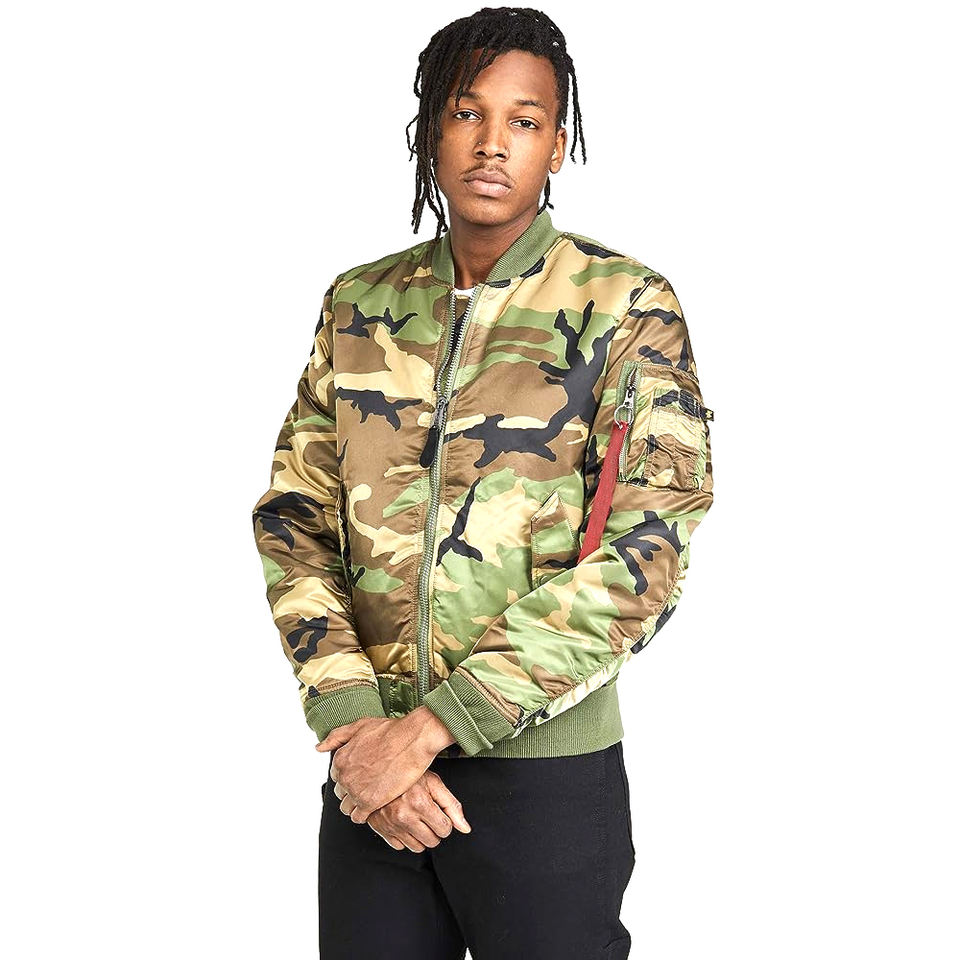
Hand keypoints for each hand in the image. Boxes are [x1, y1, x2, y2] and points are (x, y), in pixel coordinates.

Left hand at [315, 708, 455, 823]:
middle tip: (369, 786)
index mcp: (340, 759)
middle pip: (341, 793)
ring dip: (357, 805)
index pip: (336, 777)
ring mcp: (356, 790)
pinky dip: (365, 814)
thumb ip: (336, 737)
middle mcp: (345, 776)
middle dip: (352, 791)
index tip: (361, 775)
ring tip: (372, 797)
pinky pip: (359, 817)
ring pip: (347, 808)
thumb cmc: (390, 730)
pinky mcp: (370, 802)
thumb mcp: (359, 726)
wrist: (412, 738)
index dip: (349, 776)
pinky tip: (376, 805)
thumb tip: (319, 747)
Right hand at [357, 770, 471, 851]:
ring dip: (420, 836)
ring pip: (417, 848)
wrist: (379, 771)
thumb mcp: (433, 783)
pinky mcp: (381, 830)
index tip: (438, 812)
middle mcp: (404, 816)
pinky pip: (400, 847)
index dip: (445, 821)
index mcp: (419, 802)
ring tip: (416, 818)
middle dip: (434, 830)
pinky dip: (404, 837)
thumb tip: (465, 829)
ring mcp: (391, 824)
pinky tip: (403, 822)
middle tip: (428, 815)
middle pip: (432, 841)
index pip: (445, 829)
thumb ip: (452, 805)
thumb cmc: (409, 776)